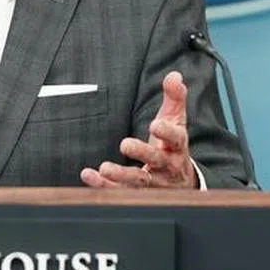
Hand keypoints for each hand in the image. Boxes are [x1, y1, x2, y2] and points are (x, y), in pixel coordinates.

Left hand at [80, 71, 197, 188]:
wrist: (180, 183)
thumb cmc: (173, 146)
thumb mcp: (176, 121)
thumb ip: (174, 98)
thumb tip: (174, 76)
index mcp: (176, 147)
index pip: (176, 139)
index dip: (167, 132)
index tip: (155, 124)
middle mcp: (166, 166)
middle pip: (156, 160)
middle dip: (141, 153)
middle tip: (125, 144)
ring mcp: (152, 183)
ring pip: (138, 182)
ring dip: (120, 176)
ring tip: (105, 168)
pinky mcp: (137, 194)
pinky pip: (119, 192)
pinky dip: (104, 185)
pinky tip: (89, 175)